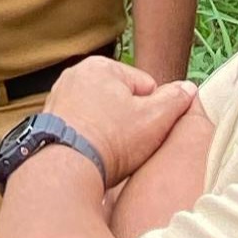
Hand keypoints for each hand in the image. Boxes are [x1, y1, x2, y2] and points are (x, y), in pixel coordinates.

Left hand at [44, 57, 197, 185]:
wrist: (64, 170)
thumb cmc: (110, 141)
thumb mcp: (155, 119)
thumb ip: (176, 100)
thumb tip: (188, 89)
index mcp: (101, 66)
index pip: (146, 85)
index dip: (154, 111)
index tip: (147, 131)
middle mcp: (75, 76)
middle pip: (121, 100)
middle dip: (129, 121)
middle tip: (130, 145)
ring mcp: (59, 99)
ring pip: (101, 116)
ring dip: (109, 132)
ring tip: (112, 153)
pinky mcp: (49, 123)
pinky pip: (81, 129)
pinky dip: (89, 141)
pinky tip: (94, 157)